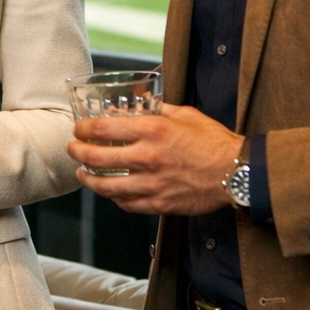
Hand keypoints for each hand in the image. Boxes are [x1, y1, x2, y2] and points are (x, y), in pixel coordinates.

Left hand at [67, 102, 243, 214]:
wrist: (237, 172)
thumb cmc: (214, 142)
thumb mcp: (185, 115)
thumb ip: (157, 110)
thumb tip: (138, 105)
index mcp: (153, 131)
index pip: (103, 128)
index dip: (83, 129)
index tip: (78, 129)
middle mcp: (148, 158)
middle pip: (97, 158)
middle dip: (77, 153)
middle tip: (72, 149)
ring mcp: (152, 184)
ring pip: (106, 187)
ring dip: (89, 180)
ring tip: (82, 174)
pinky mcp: (160, 204)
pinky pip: (127, 204)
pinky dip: (114, 198)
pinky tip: (110, 192)